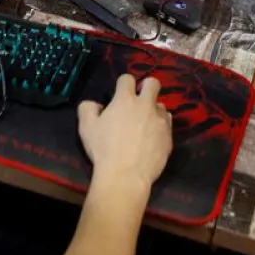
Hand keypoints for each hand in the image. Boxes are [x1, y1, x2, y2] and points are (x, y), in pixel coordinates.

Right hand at [77, 74, 172, 191]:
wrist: (125, 176)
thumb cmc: (103, 150)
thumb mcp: (86, 127)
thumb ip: (88, 108)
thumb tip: (97, 105)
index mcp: (125, 100)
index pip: (127, 78)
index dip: (123, 84)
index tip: (119, 93)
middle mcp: (146, 105)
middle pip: (153, 83)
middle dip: (146, 86)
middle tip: (138, 100)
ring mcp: (160, 121)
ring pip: (161, 105)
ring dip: (152, 110)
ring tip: (144, 124)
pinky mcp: (168, 136)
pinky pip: (167, 124)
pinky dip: (160, 126)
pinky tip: (151, 137)